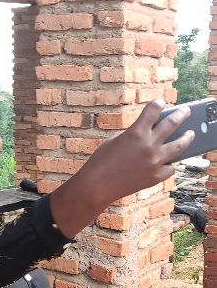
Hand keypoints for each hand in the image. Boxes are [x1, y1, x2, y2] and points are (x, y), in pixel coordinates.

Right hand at [50, 99, 194, 237]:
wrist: (97, 185)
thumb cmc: (101, 161)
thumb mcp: (115, 140)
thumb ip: (133, 134)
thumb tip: (148, 132)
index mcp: (136, 132)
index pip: (153, 110)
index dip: (157, 103)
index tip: (161, 101)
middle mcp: (149, 145)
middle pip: (171, 124)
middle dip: (181, 114)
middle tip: (186, 111)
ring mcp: (155, 162)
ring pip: (179, 146)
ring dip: (187, 138)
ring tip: (190, 134)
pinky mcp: (156, 176)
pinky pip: (170, 167)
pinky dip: (170, 163)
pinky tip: (170, 160)